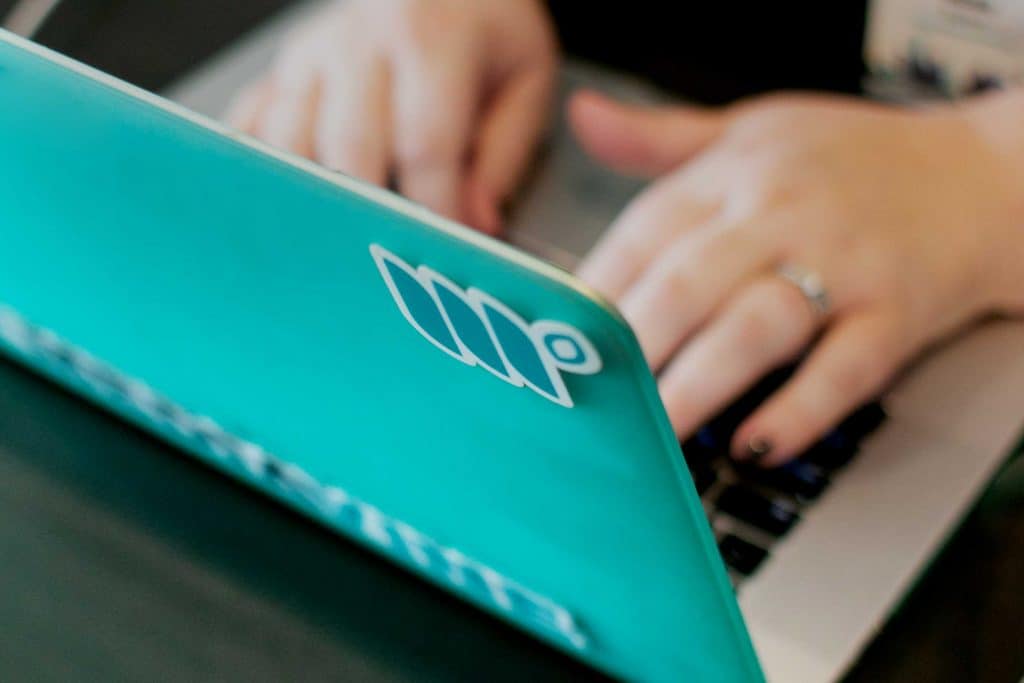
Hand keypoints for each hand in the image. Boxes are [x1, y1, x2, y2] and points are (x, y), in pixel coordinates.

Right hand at [225, 0, 557, 232]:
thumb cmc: (484, 26)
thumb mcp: (524, 79)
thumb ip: (504, 153)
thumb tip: (478, 221)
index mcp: (430, 39)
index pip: (425, 144)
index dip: (434, 208)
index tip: (446, 248)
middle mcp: (360, 42)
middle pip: (348, 148)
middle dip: (372, 214)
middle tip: (390, 255)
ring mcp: (313, 56)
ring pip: (289, 142)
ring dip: (313, 199)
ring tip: (339, 242)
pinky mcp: (284, 70)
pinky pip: (251, 124)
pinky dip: (261, 170)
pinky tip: (277, 205)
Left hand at [571, 89, 1023, 464]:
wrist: (980, 176)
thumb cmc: (850, 158)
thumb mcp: (750, 130)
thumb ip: (660, 138)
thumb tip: (583, 119)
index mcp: (735, 176)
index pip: (645, 232)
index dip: (593, 290)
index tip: (553, 341)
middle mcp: (782, 218)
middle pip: (688, 282)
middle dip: (632, 344)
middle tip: (589, 398)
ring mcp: (843, 268)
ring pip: (757, 327)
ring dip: (698, 383)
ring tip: (653, 430)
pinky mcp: (896, 316)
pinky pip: (843, 369)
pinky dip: (797, 410)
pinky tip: (753, 443)